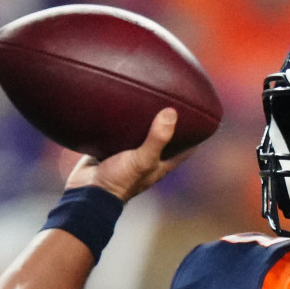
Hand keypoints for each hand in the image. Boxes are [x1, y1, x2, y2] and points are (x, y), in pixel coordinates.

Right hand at [64, 108, 190, 200]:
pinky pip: (115, 132)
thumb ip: (157, 139)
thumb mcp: (142, 160)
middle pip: (162, 139)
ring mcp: (125, 155)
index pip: (185, 150)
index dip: (195, 136)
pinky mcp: (107, 150)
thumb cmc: (118, 181)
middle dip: (168, 122)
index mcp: (159, 165)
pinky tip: (119, 104)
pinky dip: (119, 122)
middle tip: (173, 99)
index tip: (203, 118)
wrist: (86, 192)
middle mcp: (145, 159)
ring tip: (146, 96)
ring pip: (138, 134)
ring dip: (142, 120)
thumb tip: (172, 112)